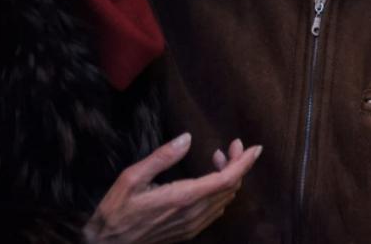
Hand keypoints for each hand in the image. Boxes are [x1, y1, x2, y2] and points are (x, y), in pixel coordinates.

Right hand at [83, 132, 261, 243]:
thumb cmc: (116, 211)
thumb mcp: (131, 178)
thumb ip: (161, 157)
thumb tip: (187, 138)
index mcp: (183, 197)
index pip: (227, 179)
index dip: (244, 163)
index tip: (254, 148)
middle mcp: (194, 213)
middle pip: (231, 187)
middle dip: (238, 164)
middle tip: (232, 147)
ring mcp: (194, 224)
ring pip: (225, 198)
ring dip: (229, 177)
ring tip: (218, 158)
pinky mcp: (190, 231)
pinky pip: (216, 210)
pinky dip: (221, 191)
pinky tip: (210, 179)